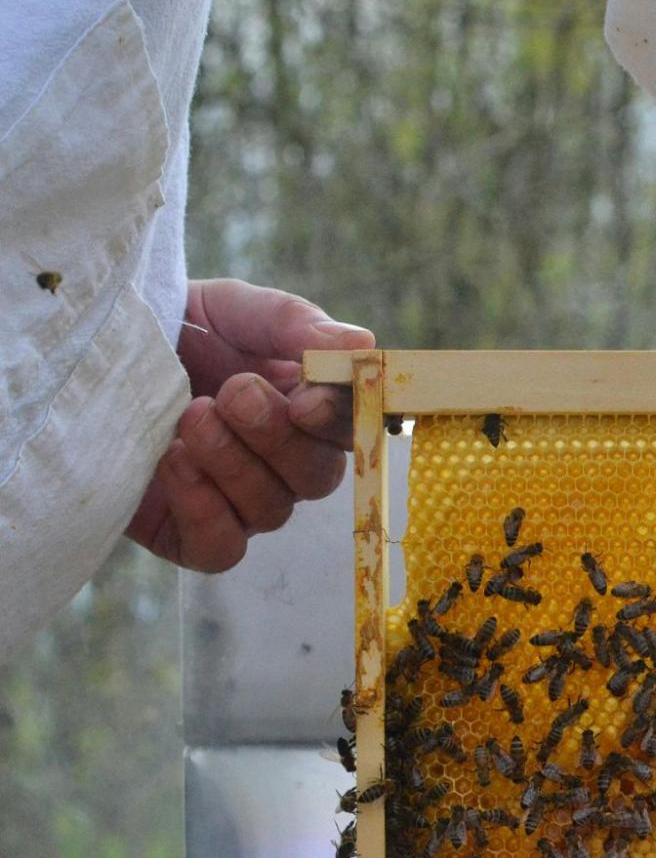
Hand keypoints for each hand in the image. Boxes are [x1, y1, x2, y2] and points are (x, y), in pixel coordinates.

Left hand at [126, 278, 373, 572]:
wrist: (92, 350)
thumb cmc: (175, 326)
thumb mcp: (235, 309)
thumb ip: (296, 324)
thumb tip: (362, 346)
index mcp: (309, 410)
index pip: (353, 430)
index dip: (339, 423)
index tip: (306, 400)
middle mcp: (284, 464)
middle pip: (317, 478)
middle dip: (277, 438)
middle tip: (234, 394)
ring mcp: (238, 504)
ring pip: (271, 510)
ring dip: (234, 463)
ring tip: (191, 416)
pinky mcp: (188, 535)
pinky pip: (221, 548)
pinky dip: (205, 510)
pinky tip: (174, 462)